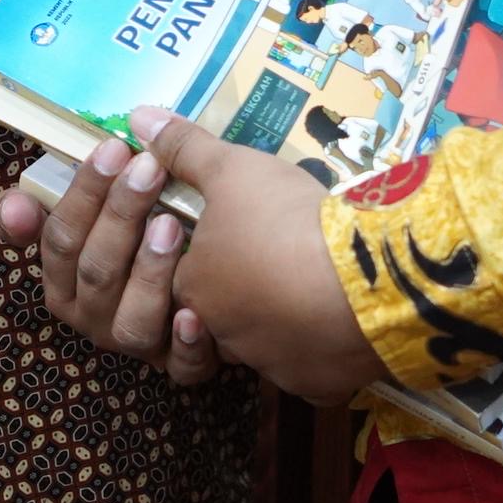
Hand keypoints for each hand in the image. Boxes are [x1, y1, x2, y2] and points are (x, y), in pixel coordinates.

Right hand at [0, 135, 221, 387]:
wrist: (211, 295)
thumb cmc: (132, 243)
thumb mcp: (83, 220)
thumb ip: (40, 206)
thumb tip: (15, 207)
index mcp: (63, 284)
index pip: (61, 238)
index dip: (85, 192)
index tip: (115, 147)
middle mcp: (93, 319)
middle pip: (97, 270)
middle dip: (120, 215)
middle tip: (150, 168)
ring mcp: (136, 345)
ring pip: (133, 320)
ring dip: (149, 274)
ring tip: (171, 225)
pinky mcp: (181, 366)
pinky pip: (183, 366)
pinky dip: (188, 344)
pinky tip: (196, 314)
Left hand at [136, 107, 390, 404]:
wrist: (365, 279)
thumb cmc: (284, 219)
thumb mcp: (232, 168)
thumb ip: (184, 147)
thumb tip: (137, 116)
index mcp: (194, 289)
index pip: (183, 276)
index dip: (207, 253)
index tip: (239, 233)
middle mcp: (223, 336)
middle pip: (221, 315)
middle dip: (241, 290)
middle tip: (276, 258)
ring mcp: (270, 365)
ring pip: (265, 344)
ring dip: (280, 319)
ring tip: (311, 281)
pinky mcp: (315, 386)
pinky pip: (310, 368)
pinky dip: (320, 348)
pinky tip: (339, 316)